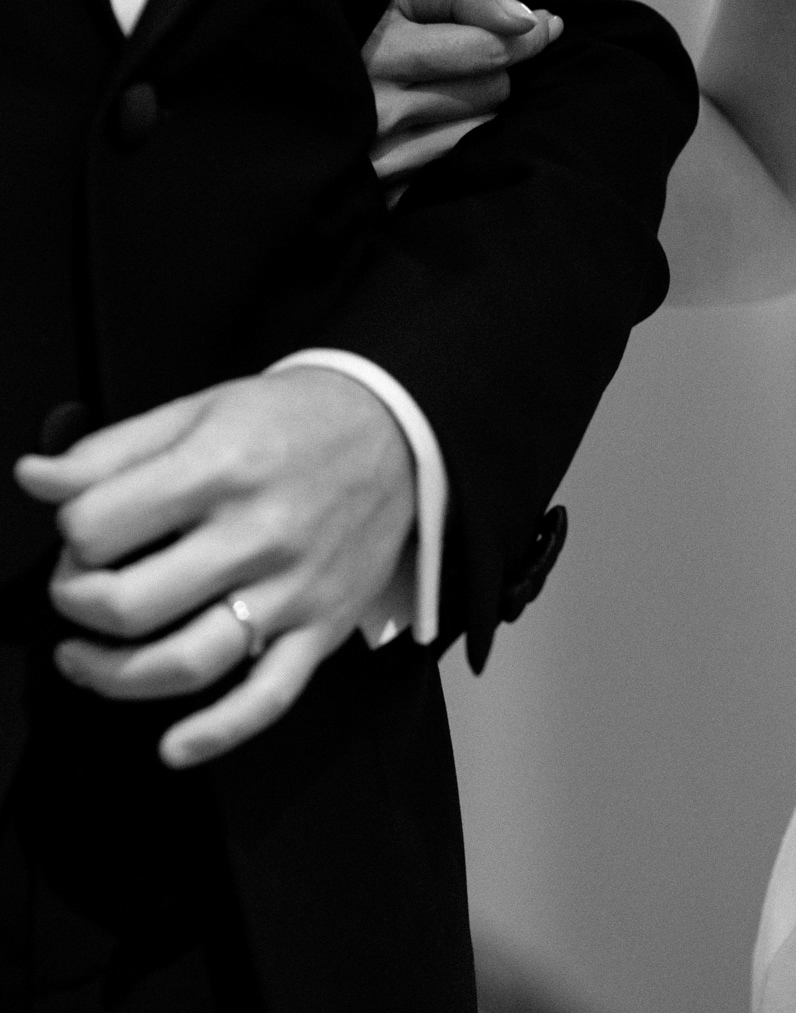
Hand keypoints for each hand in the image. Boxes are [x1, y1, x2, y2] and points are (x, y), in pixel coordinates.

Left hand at [12, 368, 414, 767]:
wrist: (399, 429)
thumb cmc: (292, 419)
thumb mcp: (201, 408)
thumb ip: (114, 448)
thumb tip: (34, 478)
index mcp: (221, 467)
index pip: (99, 525)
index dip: (71, 532)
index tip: (85, 528)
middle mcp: (258, 532)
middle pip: (131, 604)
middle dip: (77, 602)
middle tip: (81, 586)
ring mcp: (293, 589)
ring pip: (186, 662)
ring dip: (112, 676)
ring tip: (83, 659)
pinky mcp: (322, 628)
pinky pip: (268, 697)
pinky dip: (216, 733)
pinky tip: (171, 747)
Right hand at [364, 0, 561, 184]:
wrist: (279, 82)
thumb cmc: (351, 24)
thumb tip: (530, 20)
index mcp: (379, 49)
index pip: (488, 48)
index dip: (529, 34)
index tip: (545, 24)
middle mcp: (378, 109)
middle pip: (492, 89)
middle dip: (495, 66)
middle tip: (466, 53)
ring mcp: (378, 158)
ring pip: (482, 130)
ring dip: (480, 105)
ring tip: (443, 85)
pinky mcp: (382, 193)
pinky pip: (457, 166)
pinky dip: (460, 142)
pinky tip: (436, 122)